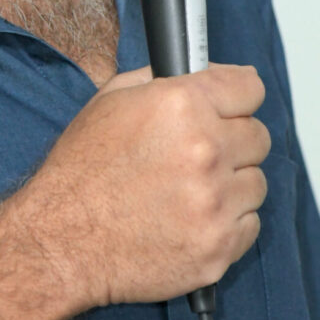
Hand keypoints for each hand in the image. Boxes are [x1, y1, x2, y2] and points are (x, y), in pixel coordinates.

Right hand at [21, 63, 269, 311]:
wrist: (61, 240)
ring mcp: (216, 203)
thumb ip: (163, 81)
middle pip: (259, 136)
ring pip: (256, 183)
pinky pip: (250, 225)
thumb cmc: (80, 172)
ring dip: (231, 185)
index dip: (237, 97)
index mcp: (181, 106)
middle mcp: (206, 151)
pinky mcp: (219, 247)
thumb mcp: (110, 101)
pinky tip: (191, 220)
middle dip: (232, 142)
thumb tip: (202, 73)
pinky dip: (227, 223)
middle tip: (198, 156)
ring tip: (189, 192)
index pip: (249, 88)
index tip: (232, 107)